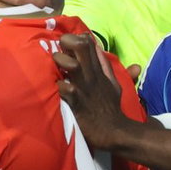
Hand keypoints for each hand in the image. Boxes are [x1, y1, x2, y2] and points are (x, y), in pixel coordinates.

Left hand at [55, 34, 135, 150]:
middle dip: (67, 42)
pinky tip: (55, 88)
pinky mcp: (77, 102)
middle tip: (59, 49)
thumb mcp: (115, 85)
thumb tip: (104, 49)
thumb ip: (108, 69)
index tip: (69, 44)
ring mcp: (84, 88)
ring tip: (55, 66)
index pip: (90, 44)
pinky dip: (58, 86)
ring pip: (71, 65)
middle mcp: (92, 75)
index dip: (77, 38)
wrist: (114, 132)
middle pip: (81, 46)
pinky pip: (65, 89)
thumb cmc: (111, 109)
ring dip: (60, 61)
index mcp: (100, 71)